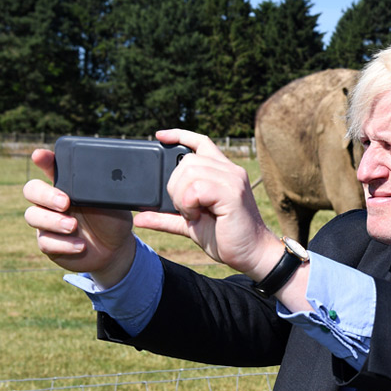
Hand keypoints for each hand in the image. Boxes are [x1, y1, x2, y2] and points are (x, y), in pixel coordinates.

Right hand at [23, 148, 135, 285]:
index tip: (40, 155)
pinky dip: (63, 244)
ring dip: (53, 221)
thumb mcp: (113, 203)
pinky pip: (45, 242)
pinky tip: (81, 245)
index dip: (43, 160)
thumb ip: (104, 190)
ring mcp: (47, 222)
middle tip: (65, 203)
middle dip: (45, 195)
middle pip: (31, 190)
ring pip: (32, 216)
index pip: (51, 167)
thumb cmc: (112, 220)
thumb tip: (107, 177)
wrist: (115, 250)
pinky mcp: (48, 243)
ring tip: (73, 226)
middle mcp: (51, 201)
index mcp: (67, 185)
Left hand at [134, 129, 283, 279]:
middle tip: (186, 209)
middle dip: (175, 185)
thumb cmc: (226, 238)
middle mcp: (230, 171)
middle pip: (187, 159)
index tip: (159, 136)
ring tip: (194, 214)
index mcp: (223, 173)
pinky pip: (197, 188)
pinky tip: (198, 216)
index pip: (201, 141)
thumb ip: (166, 218)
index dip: (180, 135)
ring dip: (182, 196)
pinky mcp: (233, 193)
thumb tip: (139, 218)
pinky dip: (189, 204)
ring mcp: (233, 180)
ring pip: (189, 170)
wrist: (252, 255)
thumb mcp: (190, 226)